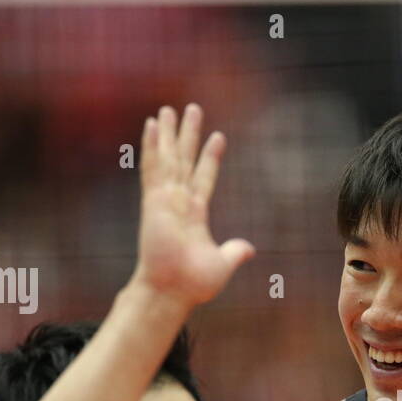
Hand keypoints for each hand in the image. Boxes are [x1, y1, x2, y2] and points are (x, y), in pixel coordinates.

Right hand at [129, 103, 254, 307]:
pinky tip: (153, 125)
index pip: (204, 177)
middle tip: (192, 109)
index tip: (218, 137)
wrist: (171, 291)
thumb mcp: (222, 264)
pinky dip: (152, 146)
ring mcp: (165, 199)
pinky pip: (153, 168)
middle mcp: (179, 202)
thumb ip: (234, 252)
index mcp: (196, 214)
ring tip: (169, 109)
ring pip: (169, 158)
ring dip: (171, 133)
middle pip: (185, 160)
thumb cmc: (192, 284)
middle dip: (188, 135)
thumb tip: (249, 249)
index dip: (211, 158)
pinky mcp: (153, 201)